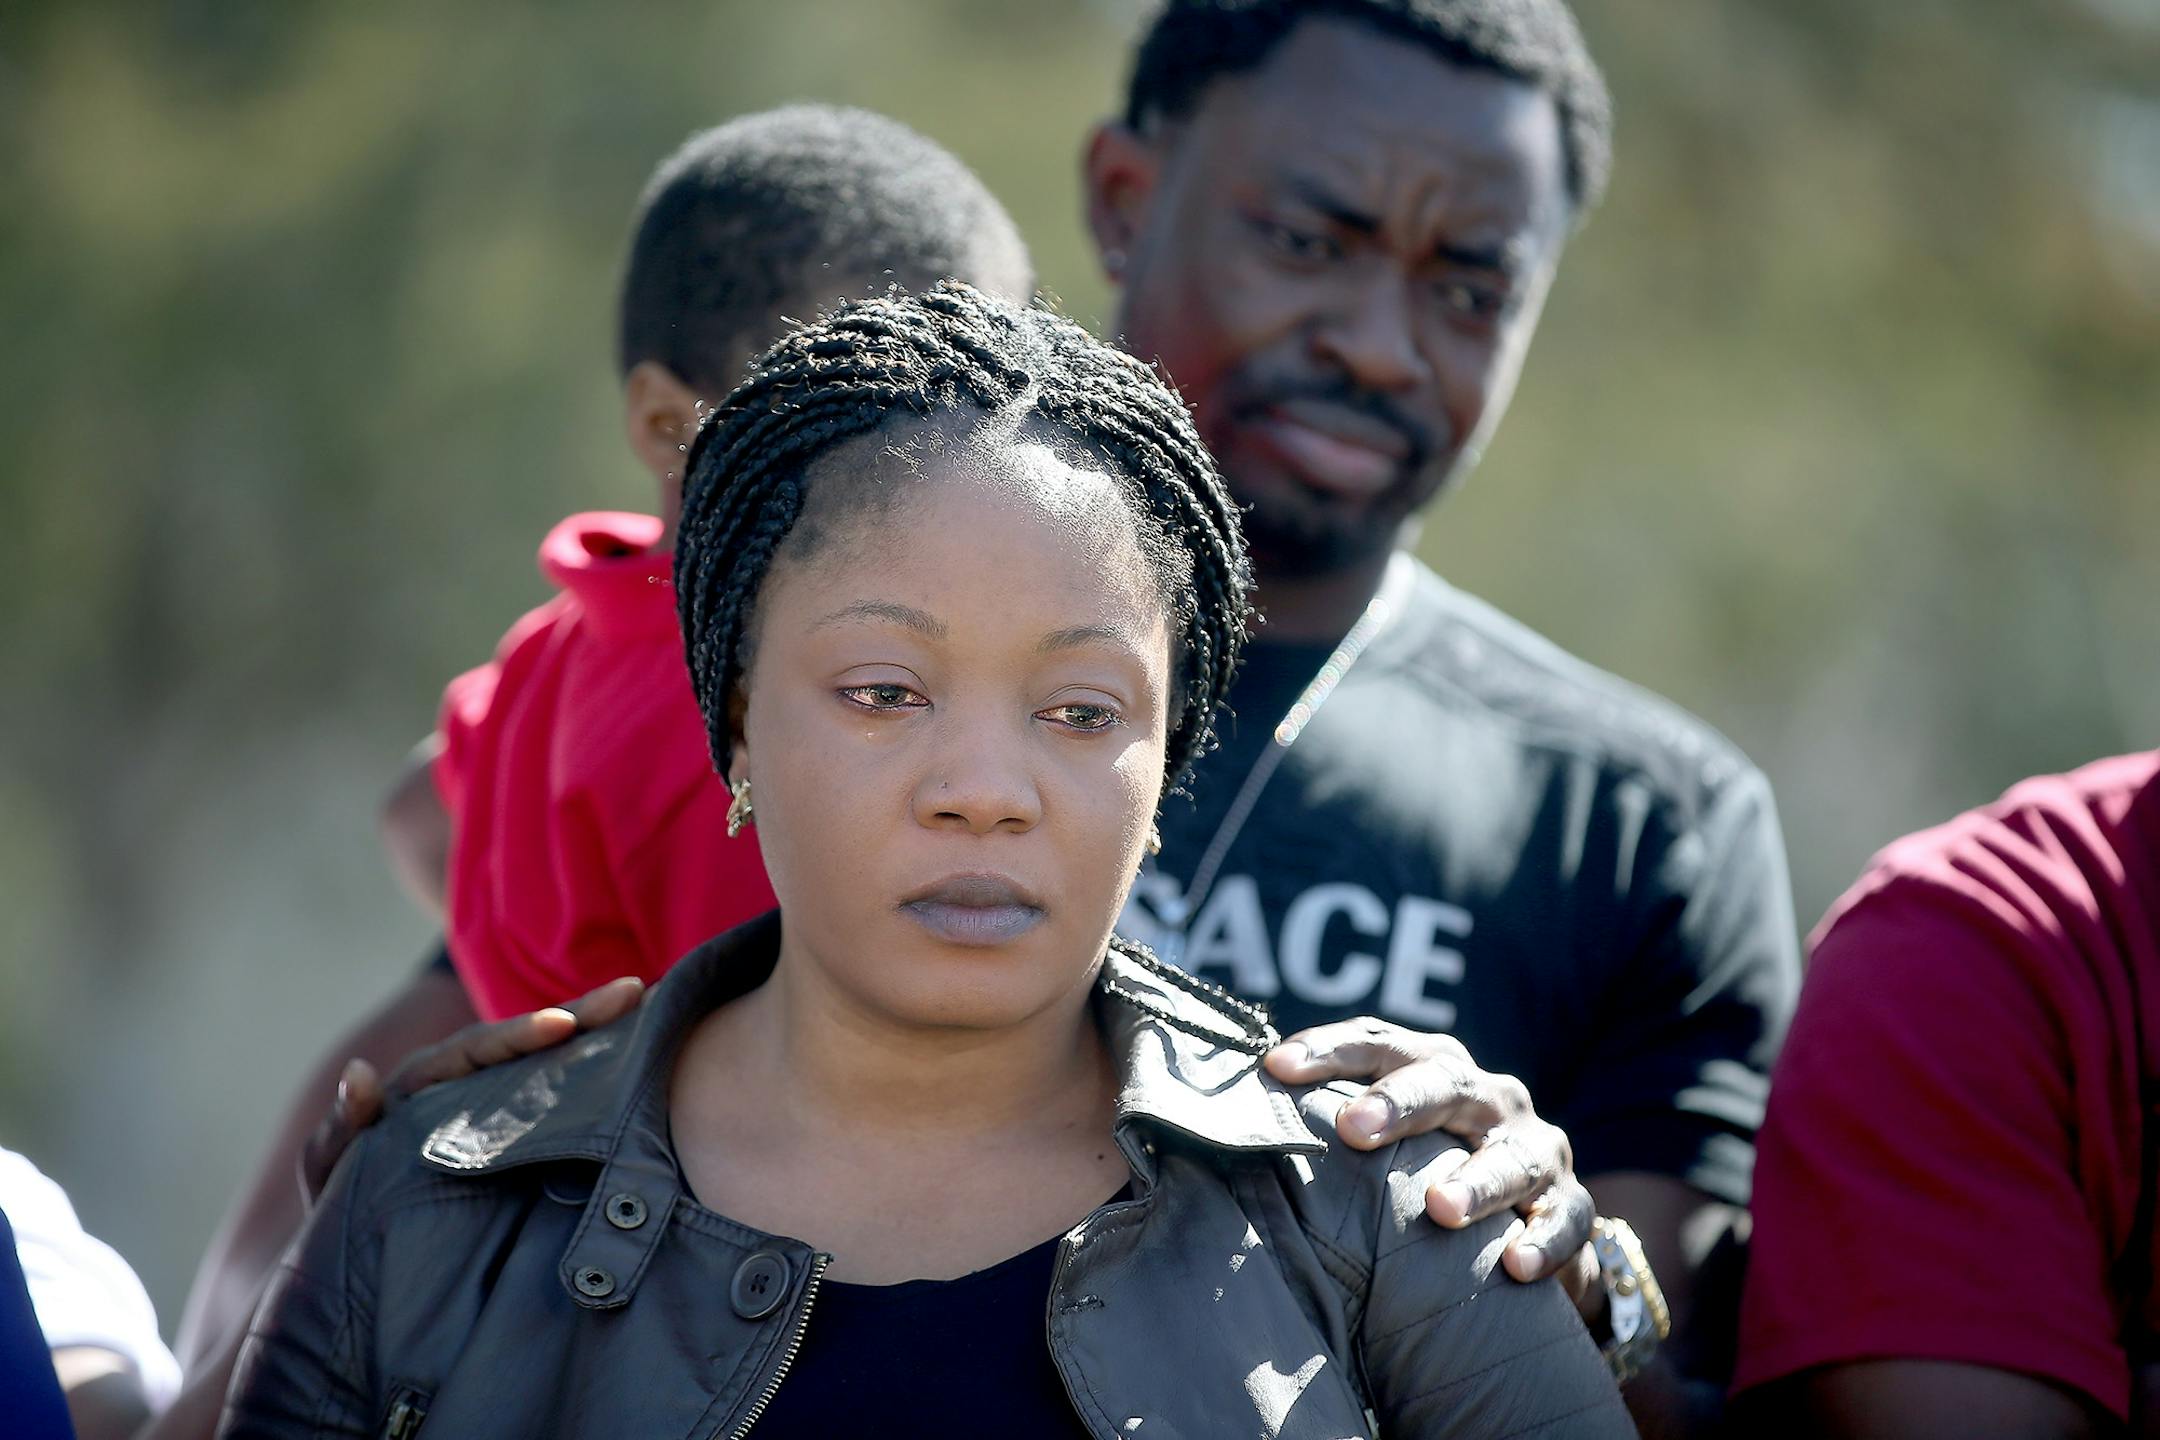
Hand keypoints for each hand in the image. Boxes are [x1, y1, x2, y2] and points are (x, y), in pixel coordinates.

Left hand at [296, 976, 644, 1201]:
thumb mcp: (332, 1171)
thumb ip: (342, 1128)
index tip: (563, 1026)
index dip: (519, 1035)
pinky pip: (551, 1094)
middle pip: (523, 1041)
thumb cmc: (340, 1210)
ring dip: (591, 1036)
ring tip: (645, 1009)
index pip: (477, 1049)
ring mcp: (490, 1105)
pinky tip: (635, 1061)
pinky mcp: (511, 1131)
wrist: (364, 1253)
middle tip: (632, 993)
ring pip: (544, 1063)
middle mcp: (460, 1082)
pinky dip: (588, 1072)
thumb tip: (358, 1073)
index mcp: (421, 1085)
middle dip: (577, 1015)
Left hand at [1266, 1018, 1596, 1296]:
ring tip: (1440, 1209)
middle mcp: (1488, 1098)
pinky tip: (1518, 1264)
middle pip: (1446, 1083)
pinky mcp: (1571, 1205)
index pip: (1379, 1042)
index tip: (1275, 1067)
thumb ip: (1331, 1127)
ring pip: (1512, 1155)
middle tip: (1355, 1127)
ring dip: (1477, 1181)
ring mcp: (1535, 1149)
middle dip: (1400, 1102)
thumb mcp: (1388, 1145)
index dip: (1329, 1051)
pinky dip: (1547, 1241)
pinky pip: (1567, 1221)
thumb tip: (1229, 1114)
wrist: (1529, 1226)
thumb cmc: (1428, 1171)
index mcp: (1435, 1070)